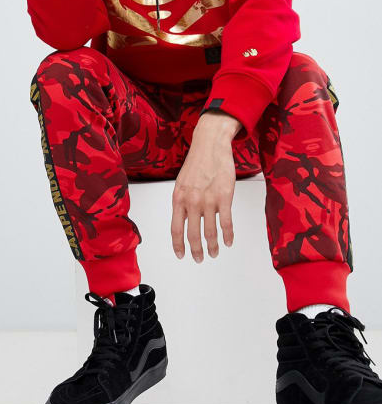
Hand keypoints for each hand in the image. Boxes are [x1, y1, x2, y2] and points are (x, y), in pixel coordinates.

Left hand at [171, 112, 239, 261]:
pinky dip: (228, 235)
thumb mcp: (182, 182)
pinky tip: (229, 241)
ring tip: (215, 252)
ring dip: (213, 246)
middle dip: (196, 251)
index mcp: (178, 198)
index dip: (178, 245)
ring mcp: (208, 200)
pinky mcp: (224, 197)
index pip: (175, 229)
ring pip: (209, 232)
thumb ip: (182, 202)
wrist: (210, 144)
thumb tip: (184, 220)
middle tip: (199, 259)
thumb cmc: (197, 162)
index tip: (181, 255)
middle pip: (192, 234)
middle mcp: (191, 201)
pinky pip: (226, 223)